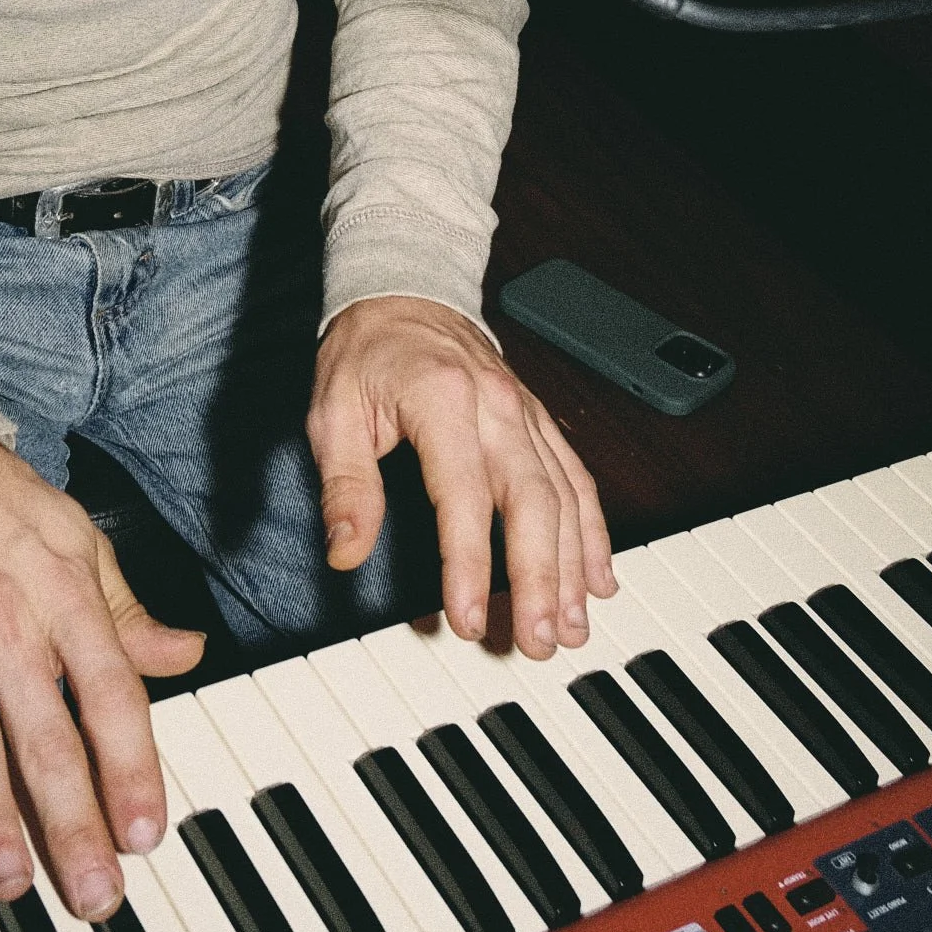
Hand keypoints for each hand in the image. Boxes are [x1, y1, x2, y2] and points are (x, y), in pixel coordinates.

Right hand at [0, 439, 204, 916]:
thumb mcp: (79, 541)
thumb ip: (126, 611)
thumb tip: (186, 656)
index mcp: (64, 600)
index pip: (111, 695)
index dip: (132, 765)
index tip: (146, 831)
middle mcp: (7, 625)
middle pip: (45, 736)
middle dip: (72, 820)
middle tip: (94, 897)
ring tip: (6, 879)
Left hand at [309, 295, 614, 655]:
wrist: (405, 290)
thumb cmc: (366, 354)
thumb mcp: (332, 413)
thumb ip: (344, 485)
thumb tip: (347, 552)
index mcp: (442, 399)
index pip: (463, 494)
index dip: (468, 562)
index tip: (468, 619)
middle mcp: (497, 406)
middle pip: (533, 501)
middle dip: (540, 578)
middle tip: (540, 641)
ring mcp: (526, 412)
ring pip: (564, 495)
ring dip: (574, 567)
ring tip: (573, 626)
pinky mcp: (539, 421)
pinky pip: (576, 478)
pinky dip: (593, 531)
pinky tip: (599, 578)